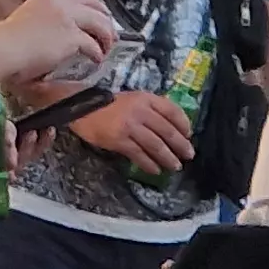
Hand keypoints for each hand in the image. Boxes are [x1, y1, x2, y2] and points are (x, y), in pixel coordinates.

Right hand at [0, 0, 118, 80]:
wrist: (3, 48)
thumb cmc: (5, 42)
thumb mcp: (23, 21)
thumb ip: (38, 21)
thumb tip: (46, 34)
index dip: (92, 7)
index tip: (97, 17)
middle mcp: (59, 4)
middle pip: (94, 6)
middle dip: (105, 19)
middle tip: (110, 33)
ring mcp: (67, 19)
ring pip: (99, 23)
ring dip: (106, 36)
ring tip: (107, 48)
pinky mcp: (72, 36)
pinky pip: (93, 45)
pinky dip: (97, 53)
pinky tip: (97, 60)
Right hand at [68, 89, 194, 174]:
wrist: (80, 107)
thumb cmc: (105, 103)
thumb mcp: (131, 99)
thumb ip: (148, 108)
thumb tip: (167, 127)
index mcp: (145, 98)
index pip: (172, 110)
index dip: (183, 124)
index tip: (189, 134)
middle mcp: (140, 111)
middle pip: (167, 131)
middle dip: (181, 145)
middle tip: (189, 155)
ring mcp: (130, 126)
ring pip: (156, 145)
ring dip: (168, 158)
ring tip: (175, 166)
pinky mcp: (120, 140)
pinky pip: (139, 155)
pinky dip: (149, 164)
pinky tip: (155, 170)